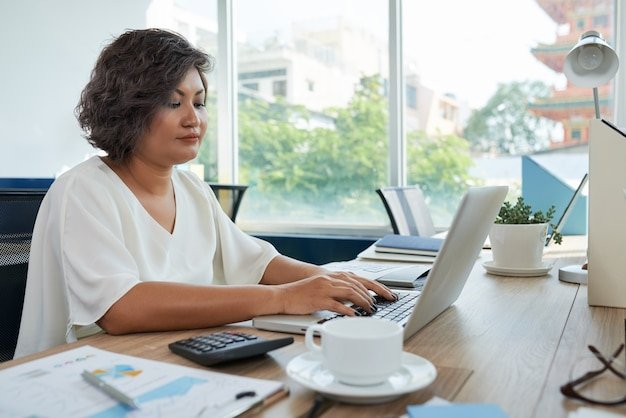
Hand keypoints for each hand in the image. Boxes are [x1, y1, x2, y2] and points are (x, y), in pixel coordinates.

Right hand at [278, 270, 396, 315]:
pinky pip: (337, 304)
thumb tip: (356, 301)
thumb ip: (338, 291)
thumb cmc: (302, 294)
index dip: (378, 286)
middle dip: (374, 295)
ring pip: (351, 292)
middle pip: (359, 284)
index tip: (389, 294)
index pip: (361, 279)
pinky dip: (348, 310)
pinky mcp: (318, 299)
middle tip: (382, 305)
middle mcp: (331, 279)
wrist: (283, 295)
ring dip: (363, 301)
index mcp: (333, 276)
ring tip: (371, 310)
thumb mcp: (323, 288)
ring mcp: (325, 288)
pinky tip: (355, 316)